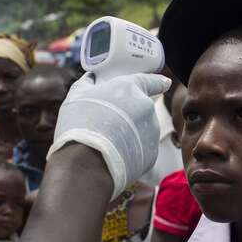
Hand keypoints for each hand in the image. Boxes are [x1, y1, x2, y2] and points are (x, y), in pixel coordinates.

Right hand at [48, 72, 170, 198]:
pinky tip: (114, 154)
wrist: (86, 162)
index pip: (151, 81)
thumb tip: (90, 78)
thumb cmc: (79, 124)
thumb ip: (87, 83)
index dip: (157, 81)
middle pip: (141, 108)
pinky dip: (131, 151)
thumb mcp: (76, 95)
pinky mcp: (151, 154)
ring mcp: (152, 132)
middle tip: (109, 123)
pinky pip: (142, 149)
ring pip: (142, 130)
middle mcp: (146, 107)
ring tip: (107, 142)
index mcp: (130, 88)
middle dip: (129, 114)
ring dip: (130, 133)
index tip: (164, 83)